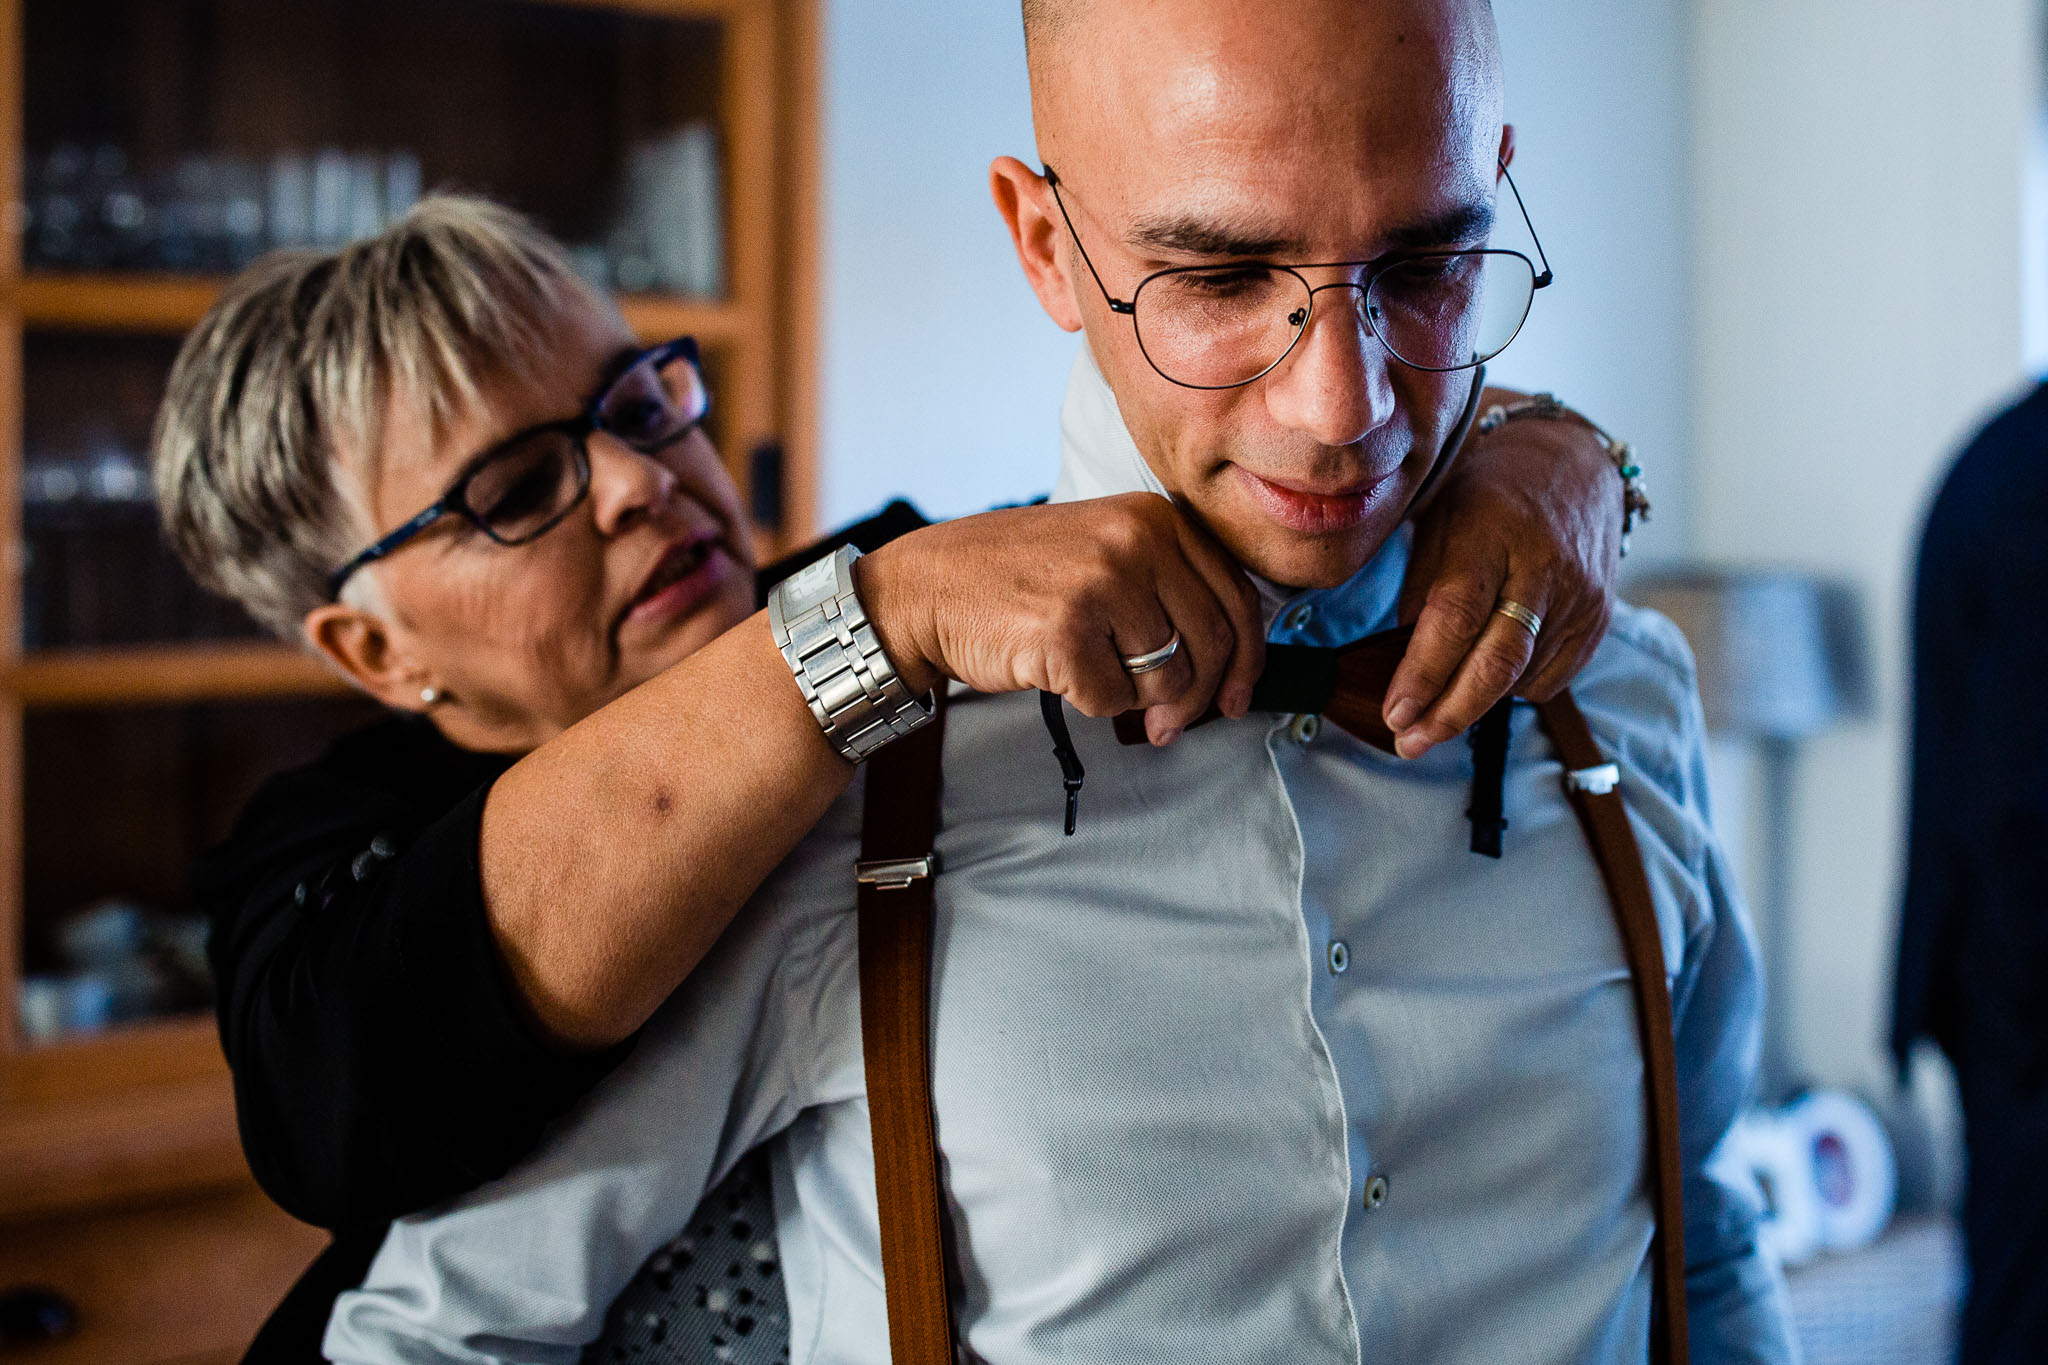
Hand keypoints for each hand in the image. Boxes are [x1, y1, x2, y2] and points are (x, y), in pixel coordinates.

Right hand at [858, 493, 1264, 744]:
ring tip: (1102, 684)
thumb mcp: (1104, 549)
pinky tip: (1062, 676)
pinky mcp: (1067, 632)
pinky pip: (1114, 699)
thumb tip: (1230, 662)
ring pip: (1170, 678)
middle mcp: (1136, 541)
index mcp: (1155, 517)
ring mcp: (1101, 584)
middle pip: (1212, 645)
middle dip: (1197, 699)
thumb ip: (1168, 585)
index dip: (1246, 660)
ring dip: (1142, 703)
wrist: (928, 588)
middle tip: (1170, 725)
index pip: (1236, 598)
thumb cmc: (1016, 579)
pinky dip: (1092, 703)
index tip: (1237, 697)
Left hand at [1384, 388, 1621, 757]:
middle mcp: (1543, 565)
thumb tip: (1404, 661)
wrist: (1576, 467)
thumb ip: (1420, 584)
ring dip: (1475, 705)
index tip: (1395, 712)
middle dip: (1449, 713)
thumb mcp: (1439, 517)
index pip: (1455, 616)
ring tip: (1437, 713)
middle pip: (1497, 660)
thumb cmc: (1488, 494)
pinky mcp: (1600, 617)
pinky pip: (1550, 677)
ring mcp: (1580, 594)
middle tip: (1410, 743)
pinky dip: (1513, 689)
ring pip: (1522, 676)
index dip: (1423, 672)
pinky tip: (1488, 677)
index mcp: (1491, 531)